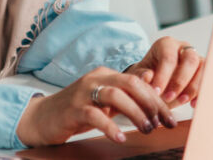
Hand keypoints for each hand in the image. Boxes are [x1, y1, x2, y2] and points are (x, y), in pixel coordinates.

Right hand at [16, 66, 176, 146]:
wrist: (42, 118)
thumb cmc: (77, 110)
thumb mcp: (104, 100)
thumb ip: (125, 92)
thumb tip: (150, 80)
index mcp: (105, 75)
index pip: (138, 82)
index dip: (157, 100)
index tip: (170, 118)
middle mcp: (95, 79)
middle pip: (130, 84)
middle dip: (151, 104)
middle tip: (163, 123)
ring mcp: (83, 93)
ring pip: (115, 96)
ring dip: (135, 113)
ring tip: (147, 129)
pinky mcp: (72, 109)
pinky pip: (95, 115)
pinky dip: (110, 127)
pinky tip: (121, 137)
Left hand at [124, 36, 203, 107]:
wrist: (154, 82)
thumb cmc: (147, 76)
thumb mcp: (138, 75)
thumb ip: (140, 75)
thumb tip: (148, 76)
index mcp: (166, 44)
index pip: (168, 57)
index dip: (163, 75)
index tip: (156, 92)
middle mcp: (184, 48)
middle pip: (190, 60)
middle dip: (180, 81)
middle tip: (168, 98)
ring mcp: (196, 59)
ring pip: (203, 68)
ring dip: (193, 87)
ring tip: (182, 102)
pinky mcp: (204, 71)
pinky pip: (209, 79)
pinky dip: (202, 92)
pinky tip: (193, 104)